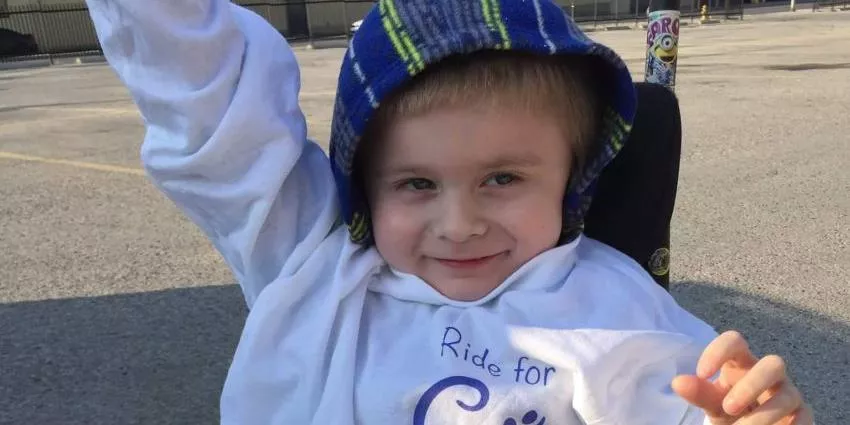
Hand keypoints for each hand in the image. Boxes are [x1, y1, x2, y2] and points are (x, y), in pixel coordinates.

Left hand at [672, 330, 812, 424]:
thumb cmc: (729, 409)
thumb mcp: (712, 402)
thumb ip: (698, 393)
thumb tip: (678, 382)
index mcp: (742, 363)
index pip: (734, 341)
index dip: (719, 351)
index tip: (701, 373)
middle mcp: (769, 373)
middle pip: (774, 363)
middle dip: (752, 386)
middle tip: (728, 408)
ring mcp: (789, 393)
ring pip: (787, 396)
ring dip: (762, 416)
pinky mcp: (803, 414)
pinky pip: (802, 417)